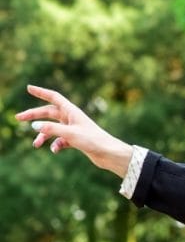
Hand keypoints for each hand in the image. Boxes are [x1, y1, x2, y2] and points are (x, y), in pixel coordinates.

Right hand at [16, 85, 133, 177]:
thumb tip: (34, 126)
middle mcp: (72, 118)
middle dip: (33, 115)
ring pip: (52, 128)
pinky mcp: (76, 140)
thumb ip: (51, 129)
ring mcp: (74, 129)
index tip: (29, 88)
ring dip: (43, 135)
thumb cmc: (93, 140)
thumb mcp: (70, 134)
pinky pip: (60, 140)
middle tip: (18, 118)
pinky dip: (55, 145)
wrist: (109, 154)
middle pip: (48, 113)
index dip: (41, 92)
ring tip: (36, 145)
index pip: (54, 97)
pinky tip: (55, 150)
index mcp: (72, 111)